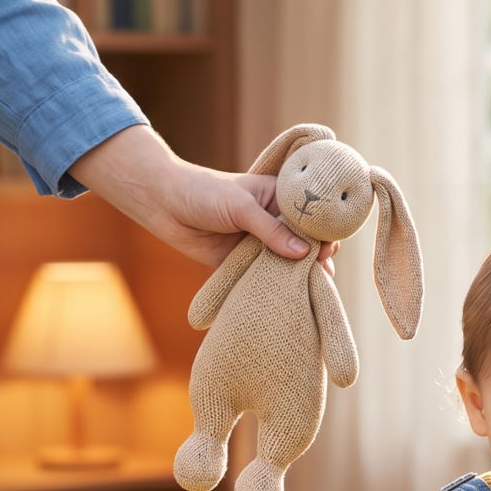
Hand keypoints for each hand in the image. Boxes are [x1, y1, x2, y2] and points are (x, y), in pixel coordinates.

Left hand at [70, 124, 339, 271]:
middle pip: (303, 243)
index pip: (311, 216)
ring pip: (286, 263)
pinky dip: (275, 288)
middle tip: (323, 272)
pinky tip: (290, 298)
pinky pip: (263, 277)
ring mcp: (259, 244)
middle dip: (315, 258)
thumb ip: (271, 230)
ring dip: (298, 276)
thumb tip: (303, 254)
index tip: (328, 249)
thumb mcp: (240, 207)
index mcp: (279, 198)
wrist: (162, 204)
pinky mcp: (242, 263)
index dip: (322, 232)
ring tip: (314, 290)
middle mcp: (274, 221)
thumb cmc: (203, 192)